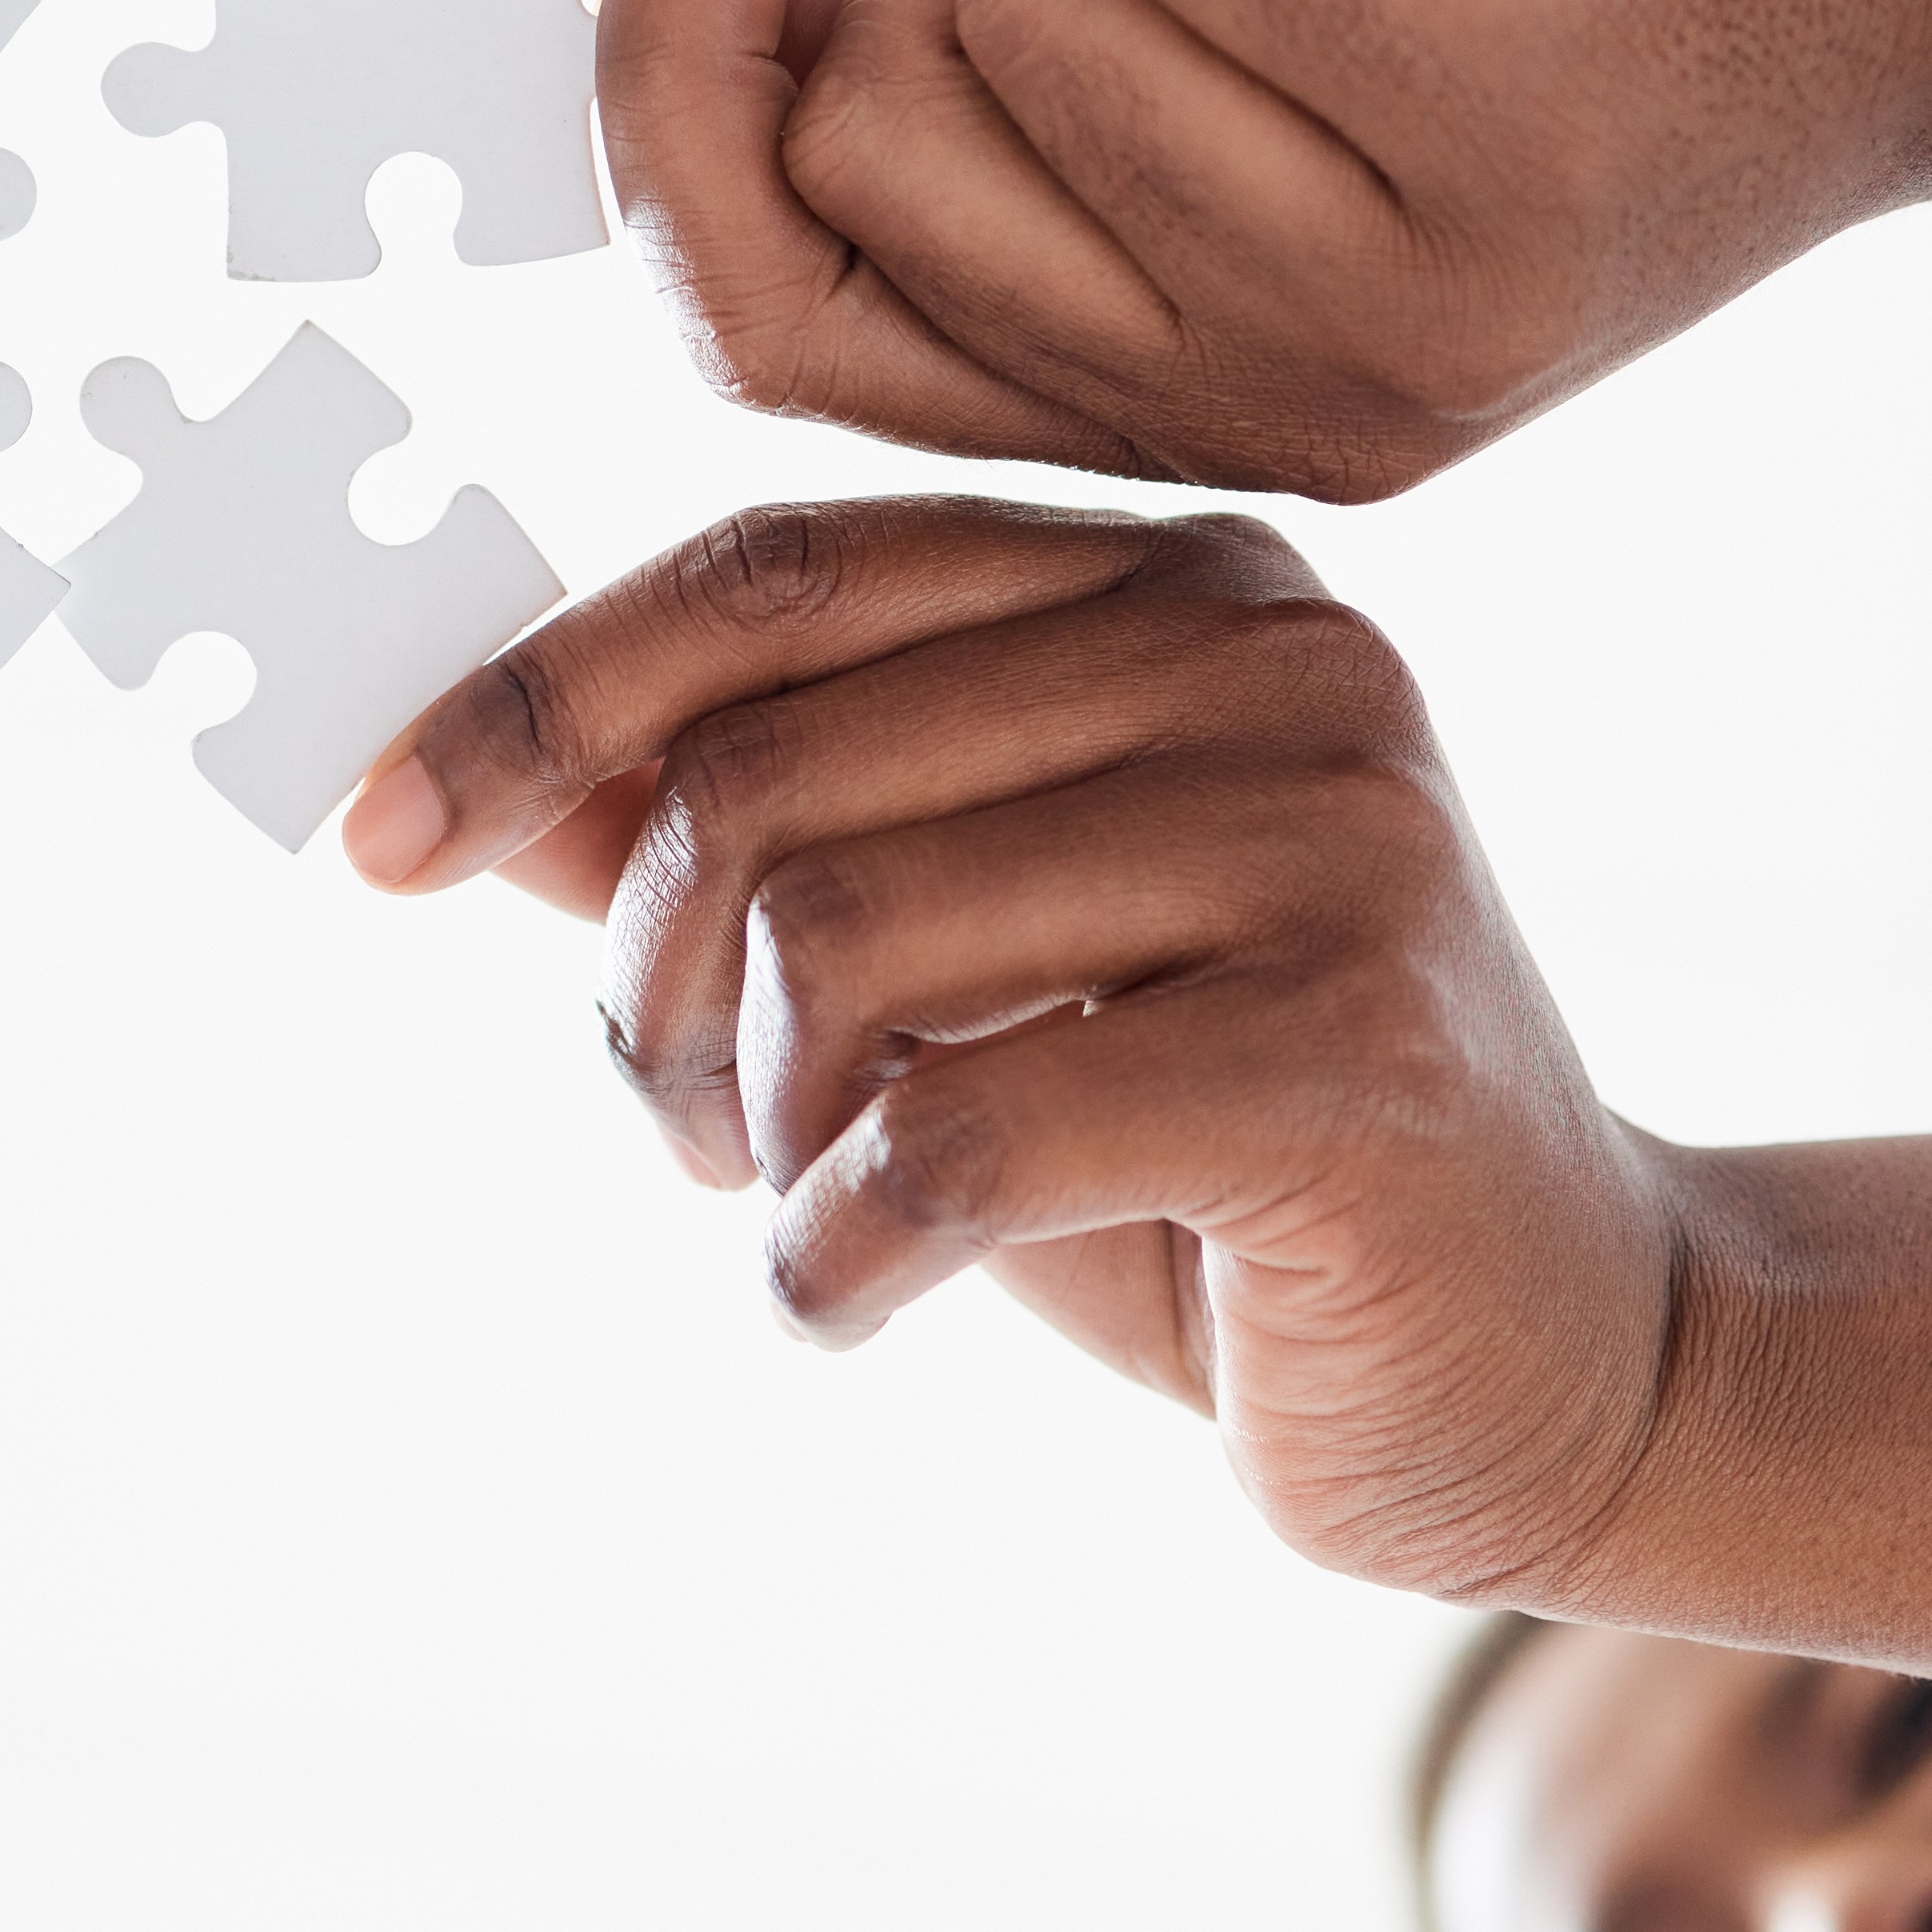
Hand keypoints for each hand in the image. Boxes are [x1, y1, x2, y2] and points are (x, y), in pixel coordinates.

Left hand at [344, 495, 1676, 1598]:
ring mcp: (1334, 834)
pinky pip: (952, 1136)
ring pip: (840, 941)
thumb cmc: (1211, 1161)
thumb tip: (466, 770)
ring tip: (812, 1218)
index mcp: (1166, 583)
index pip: (774, 573)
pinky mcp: (1347, 1047)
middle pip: (769, 775)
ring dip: (753, 1136)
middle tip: (699, 1133)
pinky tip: (858, 1299)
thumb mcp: (949, 970)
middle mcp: (1268, 654)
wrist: (1560, 1358)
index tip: (371, 834)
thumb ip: (736, 841)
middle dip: (654, 992)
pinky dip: (836, 1255)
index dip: (539, 698)